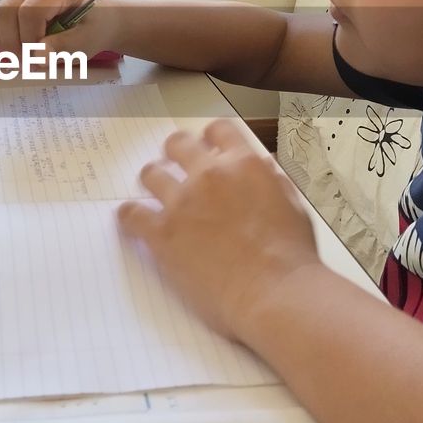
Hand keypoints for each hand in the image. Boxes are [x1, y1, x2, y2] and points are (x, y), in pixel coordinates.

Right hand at [0, 0, 118, 57]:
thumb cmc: (95, 28)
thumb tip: (37, 56)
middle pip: (8, 11)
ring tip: (28, 57)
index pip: (30, 12)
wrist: (99, 19)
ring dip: (8, 42)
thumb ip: (63, 47)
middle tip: (29, 63)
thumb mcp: (87, 41)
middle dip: (15, 43)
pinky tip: (21, 47)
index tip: (40, 60)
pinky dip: (3, 38)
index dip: (29, 40)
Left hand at [117, 118, 320, 339]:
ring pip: (151, 174)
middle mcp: (209, 175)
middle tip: (174, 165)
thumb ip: (271, 182)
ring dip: (153, 181)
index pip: (218, 130)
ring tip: (153, 193)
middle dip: (175, 153)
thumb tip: (263, 169)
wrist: (274, 292)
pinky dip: (130, 216)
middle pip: (178, 145)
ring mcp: (182, 202)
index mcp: (244, 165)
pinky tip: (132, 220)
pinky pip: (131, 214)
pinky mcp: (162, 233)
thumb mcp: (292, 206)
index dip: (210, 137)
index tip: (206, 145)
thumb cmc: (291, 257)